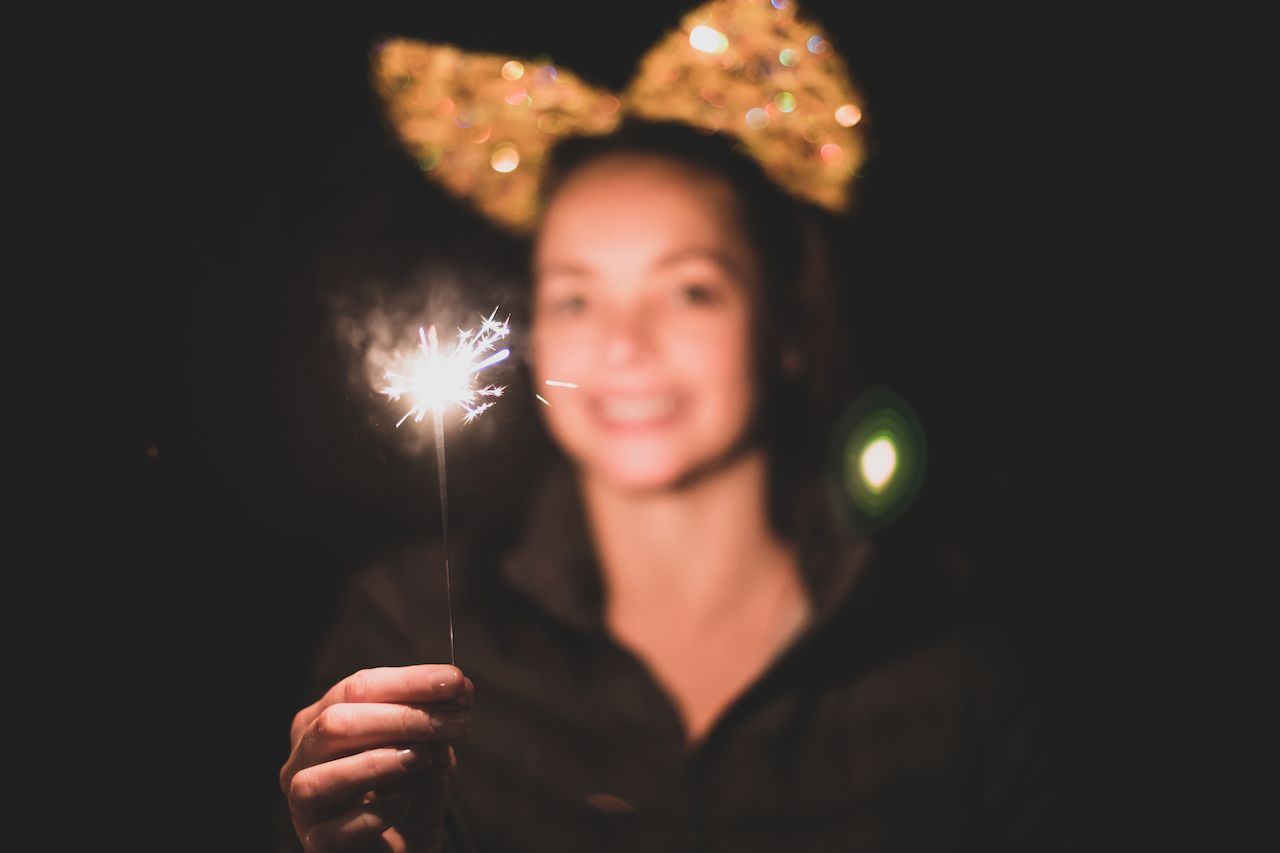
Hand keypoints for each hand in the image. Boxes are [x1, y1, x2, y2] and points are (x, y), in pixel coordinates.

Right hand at [280, 664, 473, 851]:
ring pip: (318, 780)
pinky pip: (332, 832)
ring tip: (423, 758)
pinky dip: (370, 816)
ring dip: (375, 763)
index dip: (408, 682)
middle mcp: (305, 755)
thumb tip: (461, 688)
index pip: (359, 688)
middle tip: (455, 722)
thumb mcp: (430, 745)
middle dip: (400, 718)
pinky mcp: (317, 844)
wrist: (408, 842)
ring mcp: (302, 804)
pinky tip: (403, 804)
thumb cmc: (411, 783)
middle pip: (335, 724)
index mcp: (325, 716)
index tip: (455, 681)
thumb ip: (439, 719)